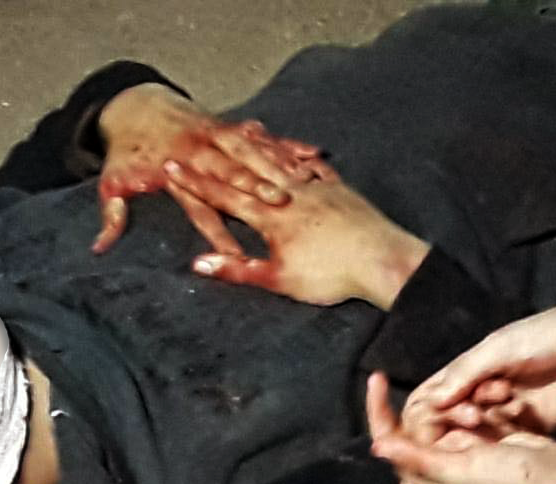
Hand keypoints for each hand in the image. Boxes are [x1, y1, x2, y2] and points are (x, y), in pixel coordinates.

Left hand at [93, 84, 329, 253]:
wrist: (134, 106)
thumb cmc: (126, 153)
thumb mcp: (110, 184)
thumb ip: (110, 216)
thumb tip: (98, 248)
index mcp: (177, 172)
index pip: (201, 208)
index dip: (218, 231)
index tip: (235, 250)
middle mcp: (201, 153)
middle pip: (235, 174)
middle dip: (258, 188)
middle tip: (283, 205)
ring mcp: (218, 136)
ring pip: (256, 152)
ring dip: (280, 167)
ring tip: (307, 181)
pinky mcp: (231, 127)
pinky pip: (265, 137)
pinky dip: (287, 145)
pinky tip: (314, 155)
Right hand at [164, 159, 429, 308]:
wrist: (383, 260)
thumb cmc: (331, 276)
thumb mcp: (279, 279)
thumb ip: (237, 268)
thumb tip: (198, 263)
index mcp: (272, 217)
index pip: (224, 195)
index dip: (196, 182)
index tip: (172, 167)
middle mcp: (291, 194)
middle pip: (248, 168)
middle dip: (219, 154)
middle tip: (197, 136)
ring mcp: (317, 187)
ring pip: (280, 162)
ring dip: (258, 147)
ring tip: (241, 131)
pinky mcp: (341, 189)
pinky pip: (315, 168)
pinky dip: (302, 158)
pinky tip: (299, 153)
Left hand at [366, 372, 555, 483]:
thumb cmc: (507, 480)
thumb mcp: (459, 471)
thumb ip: (418, 458)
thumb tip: (376, 446)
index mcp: (430, 476)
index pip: (392, 442)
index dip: (379, 413)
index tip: (377, 379)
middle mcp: (443, 462)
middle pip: (418, 424)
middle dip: (437, 407)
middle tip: (460, 400)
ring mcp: (466, 447)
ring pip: (447, 413)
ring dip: (462, 404)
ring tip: (486, 406)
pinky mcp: (488, 434)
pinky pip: (472, 410)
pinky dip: (480, 401)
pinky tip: (499, 397)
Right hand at [400, 292, 555, 442]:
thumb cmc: (547, 335)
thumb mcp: (501, 348)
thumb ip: (466, 373)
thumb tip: (431, 402)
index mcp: (467, 371)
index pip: (428, 400)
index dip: (422, 417)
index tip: (436, 420)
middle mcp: (480, 394)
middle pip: (447, 424)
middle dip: (452, 425)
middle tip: (476, 416)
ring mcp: (504, 412)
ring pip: (475, 436)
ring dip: (482, 429)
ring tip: (506, 407)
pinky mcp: (530, 427)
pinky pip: (506, 443)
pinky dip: (505, 441)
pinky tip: (516, 428)